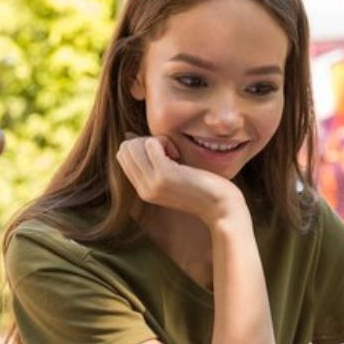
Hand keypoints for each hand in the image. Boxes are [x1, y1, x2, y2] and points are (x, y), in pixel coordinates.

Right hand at [117, 135, 244, 224]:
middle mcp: (143, 189)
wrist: (221, 208)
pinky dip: (165, 141)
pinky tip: (179, 154)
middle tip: (169, 151)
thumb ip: (153, 161)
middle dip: (145, 141)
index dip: (142, 146)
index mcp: (143, 190)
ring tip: (174, 153)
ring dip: (155, 140)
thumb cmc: (202, 187)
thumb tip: (130, 136)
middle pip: (125, 148)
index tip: (164, 154)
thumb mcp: (172, 175)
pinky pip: (151, 144)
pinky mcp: (165, 176)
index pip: (123, 155)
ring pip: (134, 145)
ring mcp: (152, 183)